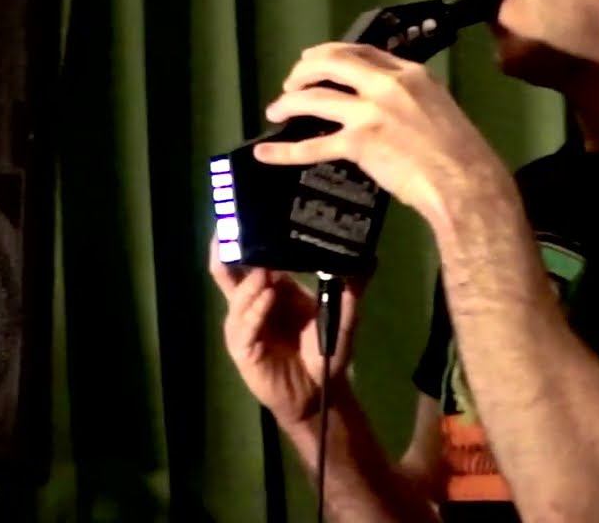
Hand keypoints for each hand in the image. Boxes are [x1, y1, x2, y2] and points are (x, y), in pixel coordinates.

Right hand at [208, 236, 363, 423]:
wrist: (320, 390)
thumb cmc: (326, 350)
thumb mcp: (343, 313)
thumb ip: (352, 286)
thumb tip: (370, 257)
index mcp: (273, 286)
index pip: (253, 255)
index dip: (249, 234)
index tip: (253, 207)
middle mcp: (253, 301)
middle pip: (229, 269)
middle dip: (229, 246)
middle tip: (231, 222)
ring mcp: (244, 324)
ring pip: (236, 294)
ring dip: (251, 279)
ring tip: (266, 267)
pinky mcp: (243, 348)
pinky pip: (245, 325)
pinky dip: (256, 308)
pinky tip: (268, 295)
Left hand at [254, 42, 511, 232]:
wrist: (464, 181)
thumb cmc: (460, 152)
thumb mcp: (439, 107)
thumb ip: (411, 98)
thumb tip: (387, 105)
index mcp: (411, 73)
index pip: (362, 51)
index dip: (331, 54)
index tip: (316, 60)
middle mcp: (387, 85)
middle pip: (332, 63)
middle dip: (304, 70)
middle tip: (291, 82)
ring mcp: (370, 112)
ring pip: (315, 98)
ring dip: (289, 103)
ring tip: (275, 110)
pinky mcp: (359, 143)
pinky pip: (313, 146)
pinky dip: (285, 150)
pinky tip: (266, 152)